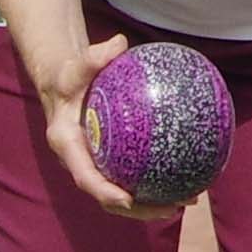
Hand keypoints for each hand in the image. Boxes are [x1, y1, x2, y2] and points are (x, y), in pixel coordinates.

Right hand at [36, 34, 173, 221]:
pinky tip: (186, 180)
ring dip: (153, 204)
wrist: (64, 87)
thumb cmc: (71, 76)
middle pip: (108, 198)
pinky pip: (132, 178)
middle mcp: (81, 163)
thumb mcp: (77, 66)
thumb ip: (94, 57)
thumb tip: (119, 42)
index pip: (85, 177)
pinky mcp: (109, 164)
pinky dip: (155, 183)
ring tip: (187, 201)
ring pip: (123, 196)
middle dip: (139, 209)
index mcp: (68, 146)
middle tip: (172, 207)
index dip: (105, 193)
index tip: (127, 200)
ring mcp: (95, 166)